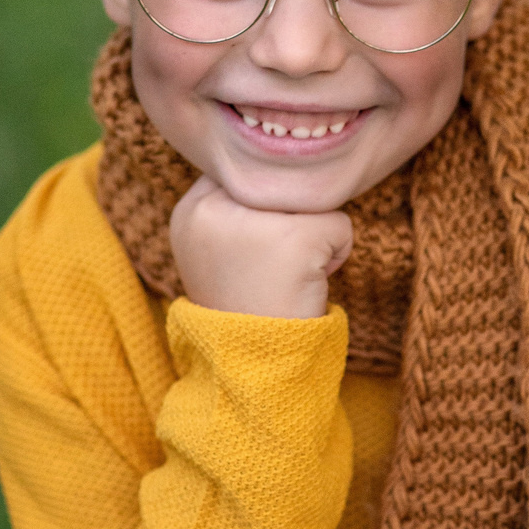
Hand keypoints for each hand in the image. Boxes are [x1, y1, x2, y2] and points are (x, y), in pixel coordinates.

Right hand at [170, 174, 352, 320]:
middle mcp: (213, 210)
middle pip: (280, 180)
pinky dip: (338, 252)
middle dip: (290, 218)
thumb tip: (282, 164)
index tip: (256, 250)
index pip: (244, 174)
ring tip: (290, 274)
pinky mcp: (294, 238)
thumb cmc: (246, 305)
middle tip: (273, 266)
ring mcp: (253, 222)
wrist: (255, 364)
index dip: (264, 205)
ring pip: (311, 197)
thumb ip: (234, 207)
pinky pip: (339, 222)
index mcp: (189, 212)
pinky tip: (310, 281)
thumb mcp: (216, 250)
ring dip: (315, 234)